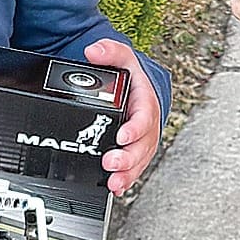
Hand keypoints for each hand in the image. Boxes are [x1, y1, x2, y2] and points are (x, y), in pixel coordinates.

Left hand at [87, 39, 161, 194]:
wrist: (137, 89)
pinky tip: (116, 188)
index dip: (135, 129)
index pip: (144, 117)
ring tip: (114, 182)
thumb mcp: (123, 57)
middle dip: (128, 158)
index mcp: (145, 103)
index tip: (122, 136)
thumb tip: (93, 51)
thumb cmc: (132, 77)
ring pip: (139, 161)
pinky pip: (133, 168)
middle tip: (111, 163)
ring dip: (128, 173)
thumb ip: (109, 51)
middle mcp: (146, 125)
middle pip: (142, 145)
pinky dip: (126, 179)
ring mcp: (141, 141)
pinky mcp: (134, 152)